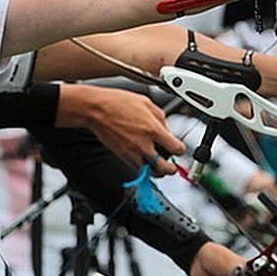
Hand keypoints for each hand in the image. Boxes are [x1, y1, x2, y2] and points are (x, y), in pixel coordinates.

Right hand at [57, 84, 183, 175]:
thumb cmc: (117, 102)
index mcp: (154, 129)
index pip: (177, 148)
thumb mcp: (146, 102)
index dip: (180, 149)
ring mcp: (133, 152)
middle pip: (166, 168)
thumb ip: (160, 117)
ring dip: (157, 171)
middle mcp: (145, 144)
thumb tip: (166, 128)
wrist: (97, 109)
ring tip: (158, 167)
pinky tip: (144, 163)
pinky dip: (143, 169)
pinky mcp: (123, 156)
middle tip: (171, 165)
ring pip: (152, 173)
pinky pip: (137, 169)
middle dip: (171, 168)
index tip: (178, 148)